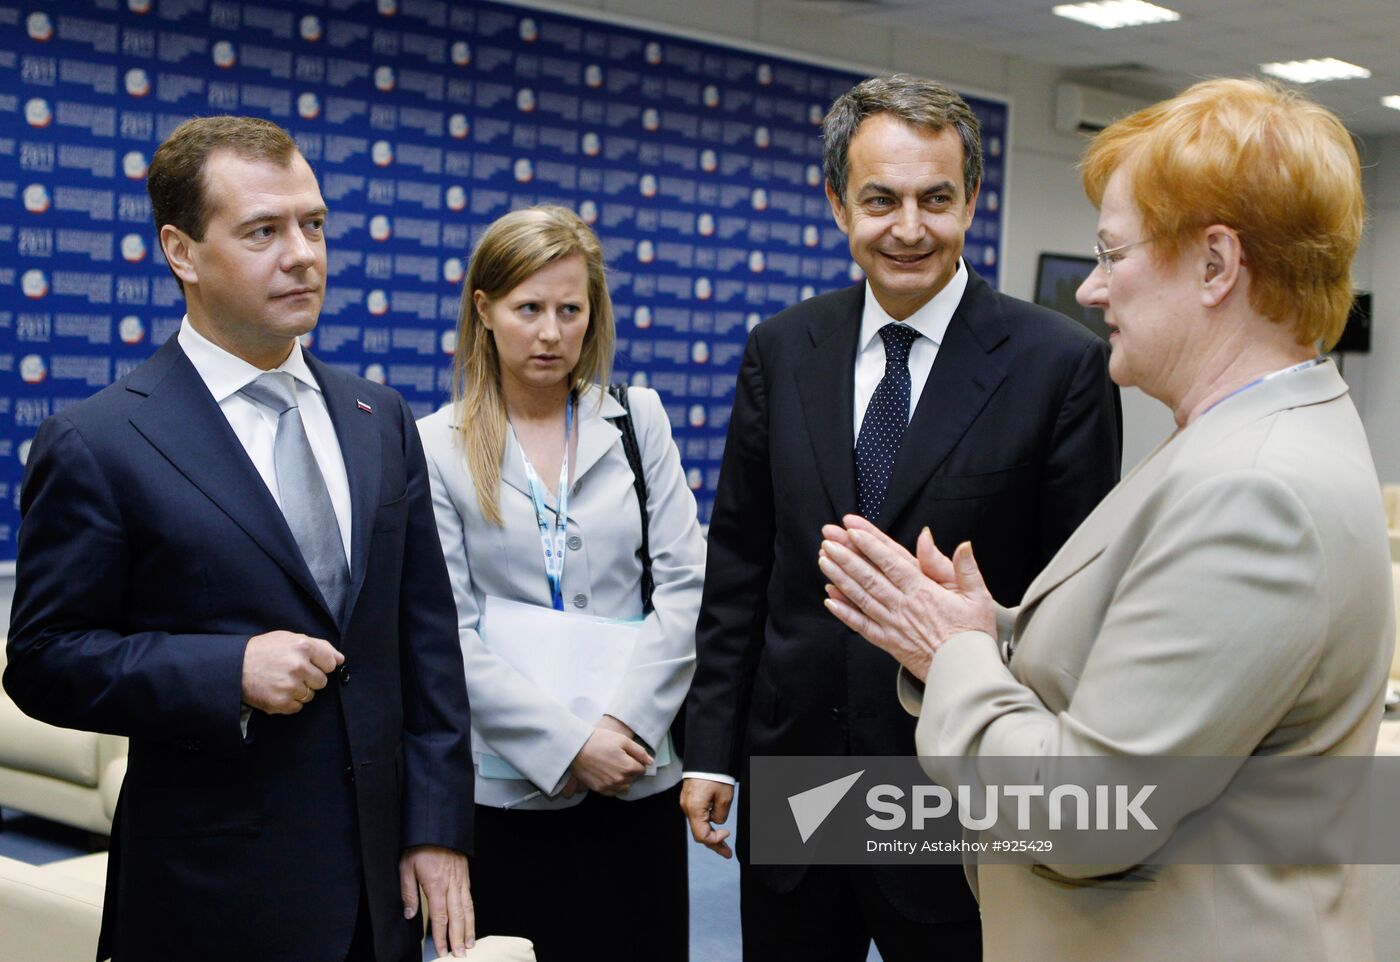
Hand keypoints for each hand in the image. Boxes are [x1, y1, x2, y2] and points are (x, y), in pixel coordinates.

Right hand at [240, 631, 343, 714]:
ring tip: (282, 680)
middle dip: (310, 678)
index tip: (308, 663)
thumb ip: (320, 646)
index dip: (320, 664)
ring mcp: (290, 686)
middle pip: (322, 681)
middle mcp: (298, 666)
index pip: (331, 663)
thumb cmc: (264, 650)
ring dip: (299, 690)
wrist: (235, 666)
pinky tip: (277, 690)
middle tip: (292, 672)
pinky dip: (289, 701)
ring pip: (310, 695)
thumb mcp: (291, 638)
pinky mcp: (281, 702)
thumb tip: (340, 659)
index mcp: (303, 646)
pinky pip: (298, 707)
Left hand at [399, 845, 473, 957]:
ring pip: (468, 908)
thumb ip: (408, 892)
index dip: (441, 936)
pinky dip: (472, 911)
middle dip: (459, 938)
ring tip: (470, 943)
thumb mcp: (406, 867)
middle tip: (461, 954)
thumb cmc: (420, 845)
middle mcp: (451, 885)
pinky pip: (470, 897)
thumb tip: (410, 914)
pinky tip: (471, 919)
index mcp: (436, 885)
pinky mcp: (465, 875)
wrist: (437, 825)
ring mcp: (460, 880)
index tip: (443, 951)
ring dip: (470, 927)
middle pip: (457, 917)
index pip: (440, 917)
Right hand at [569, 724, 651, 795]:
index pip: (642, 769)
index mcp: (628, 767)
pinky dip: (613, 785)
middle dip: (630, 769)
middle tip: (619, 758)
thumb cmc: (599, 741)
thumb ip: (639, 752)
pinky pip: (612, 791)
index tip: (627, 754)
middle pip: (633, 778)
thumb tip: (650, 762)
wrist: (576, 748)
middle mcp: (620, 780)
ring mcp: (609, 786)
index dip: (636, 761)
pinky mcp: (599, 789)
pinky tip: (606, 774)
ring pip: (624, 786)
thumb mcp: (622, 740)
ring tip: (612, 766)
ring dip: (622, 779)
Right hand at [680, 777, 733, 858]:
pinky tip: (716, 827)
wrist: (706, 757)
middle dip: (714, 844)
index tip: (727, 833)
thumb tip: (717, 822)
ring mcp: (687, 803)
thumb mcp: (724, 797)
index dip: (715, 840)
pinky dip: (707, 824)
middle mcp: (687, 808)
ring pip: (698, 825)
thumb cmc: (715, 775)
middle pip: (699, 833)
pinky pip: (698, 816)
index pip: (702, 836)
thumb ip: (721, 815)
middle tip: (727, 854)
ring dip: (711, 834)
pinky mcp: (689, 799)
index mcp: (695, 809)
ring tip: (724, 843)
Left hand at [818, 515, 994, 680]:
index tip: (852, 529)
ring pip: (861, 597)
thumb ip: (965, 568)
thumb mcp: (978, 597)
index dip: (870, 544)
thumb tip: (961, 543)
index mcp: (924, 591)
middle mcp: (904, 606)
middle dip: (847, 556)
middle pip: (869, 576)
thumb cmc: (974, 634)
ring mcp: (893, 625)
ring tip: (824, 560)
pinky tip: (829, 600)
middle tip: (828, 540)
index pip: (892, 562)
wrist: (966, 674)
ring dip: (840, 578)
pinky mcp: (888, 643)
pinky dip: (844, 613)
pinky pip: (862, 626)